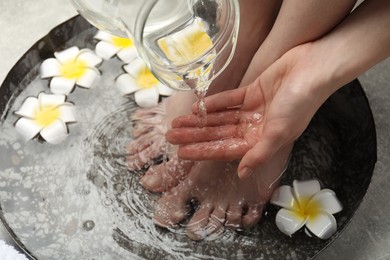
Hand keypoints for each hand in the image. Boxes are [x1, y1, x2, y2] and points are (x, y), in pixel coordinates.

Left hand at [167, 44, 333, 177]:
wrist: (312, 69)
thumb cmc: (300, 103)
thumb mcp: (279, 132)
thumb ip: (259, 153)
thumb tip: (242, 174)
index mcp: (261, 141)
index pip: (225, 149)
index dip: (203, 151)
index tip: (182, 154)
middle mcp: (255, 127)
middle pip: (218, 133)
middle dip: (194, 136)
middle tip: (171, 136)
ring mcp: (253, 110)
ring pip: (219, 118)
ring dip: (199, 120)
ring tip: (178, 123)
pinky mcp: (252, 92)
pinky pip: (228, 100)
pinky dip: (214, 103)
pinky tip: (198, 107)